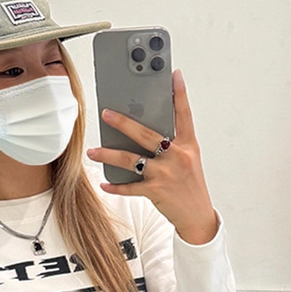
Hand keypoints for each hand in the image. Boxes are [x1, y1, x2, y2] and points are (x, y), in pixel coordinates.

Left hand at [87, 70, 218, 244]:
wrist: (197, 217)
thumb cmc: (190, 186)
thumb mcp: (188, 160)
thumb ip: (171, 145)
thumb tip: (143, 132)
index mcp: (188, 146)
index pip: (184, 115)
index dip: (180, 94)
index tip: (174, 75)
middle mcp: (178, 157)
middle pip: (146, 134)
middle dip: (123, 123)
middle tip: (106, 114)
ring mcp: (166, 174)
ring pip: (131, 159)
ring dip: (108, 155)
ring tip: (92, 151)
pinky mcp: (156, 191)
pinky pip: (130, 186)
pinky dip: (115, 186)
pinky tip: (104, 183)